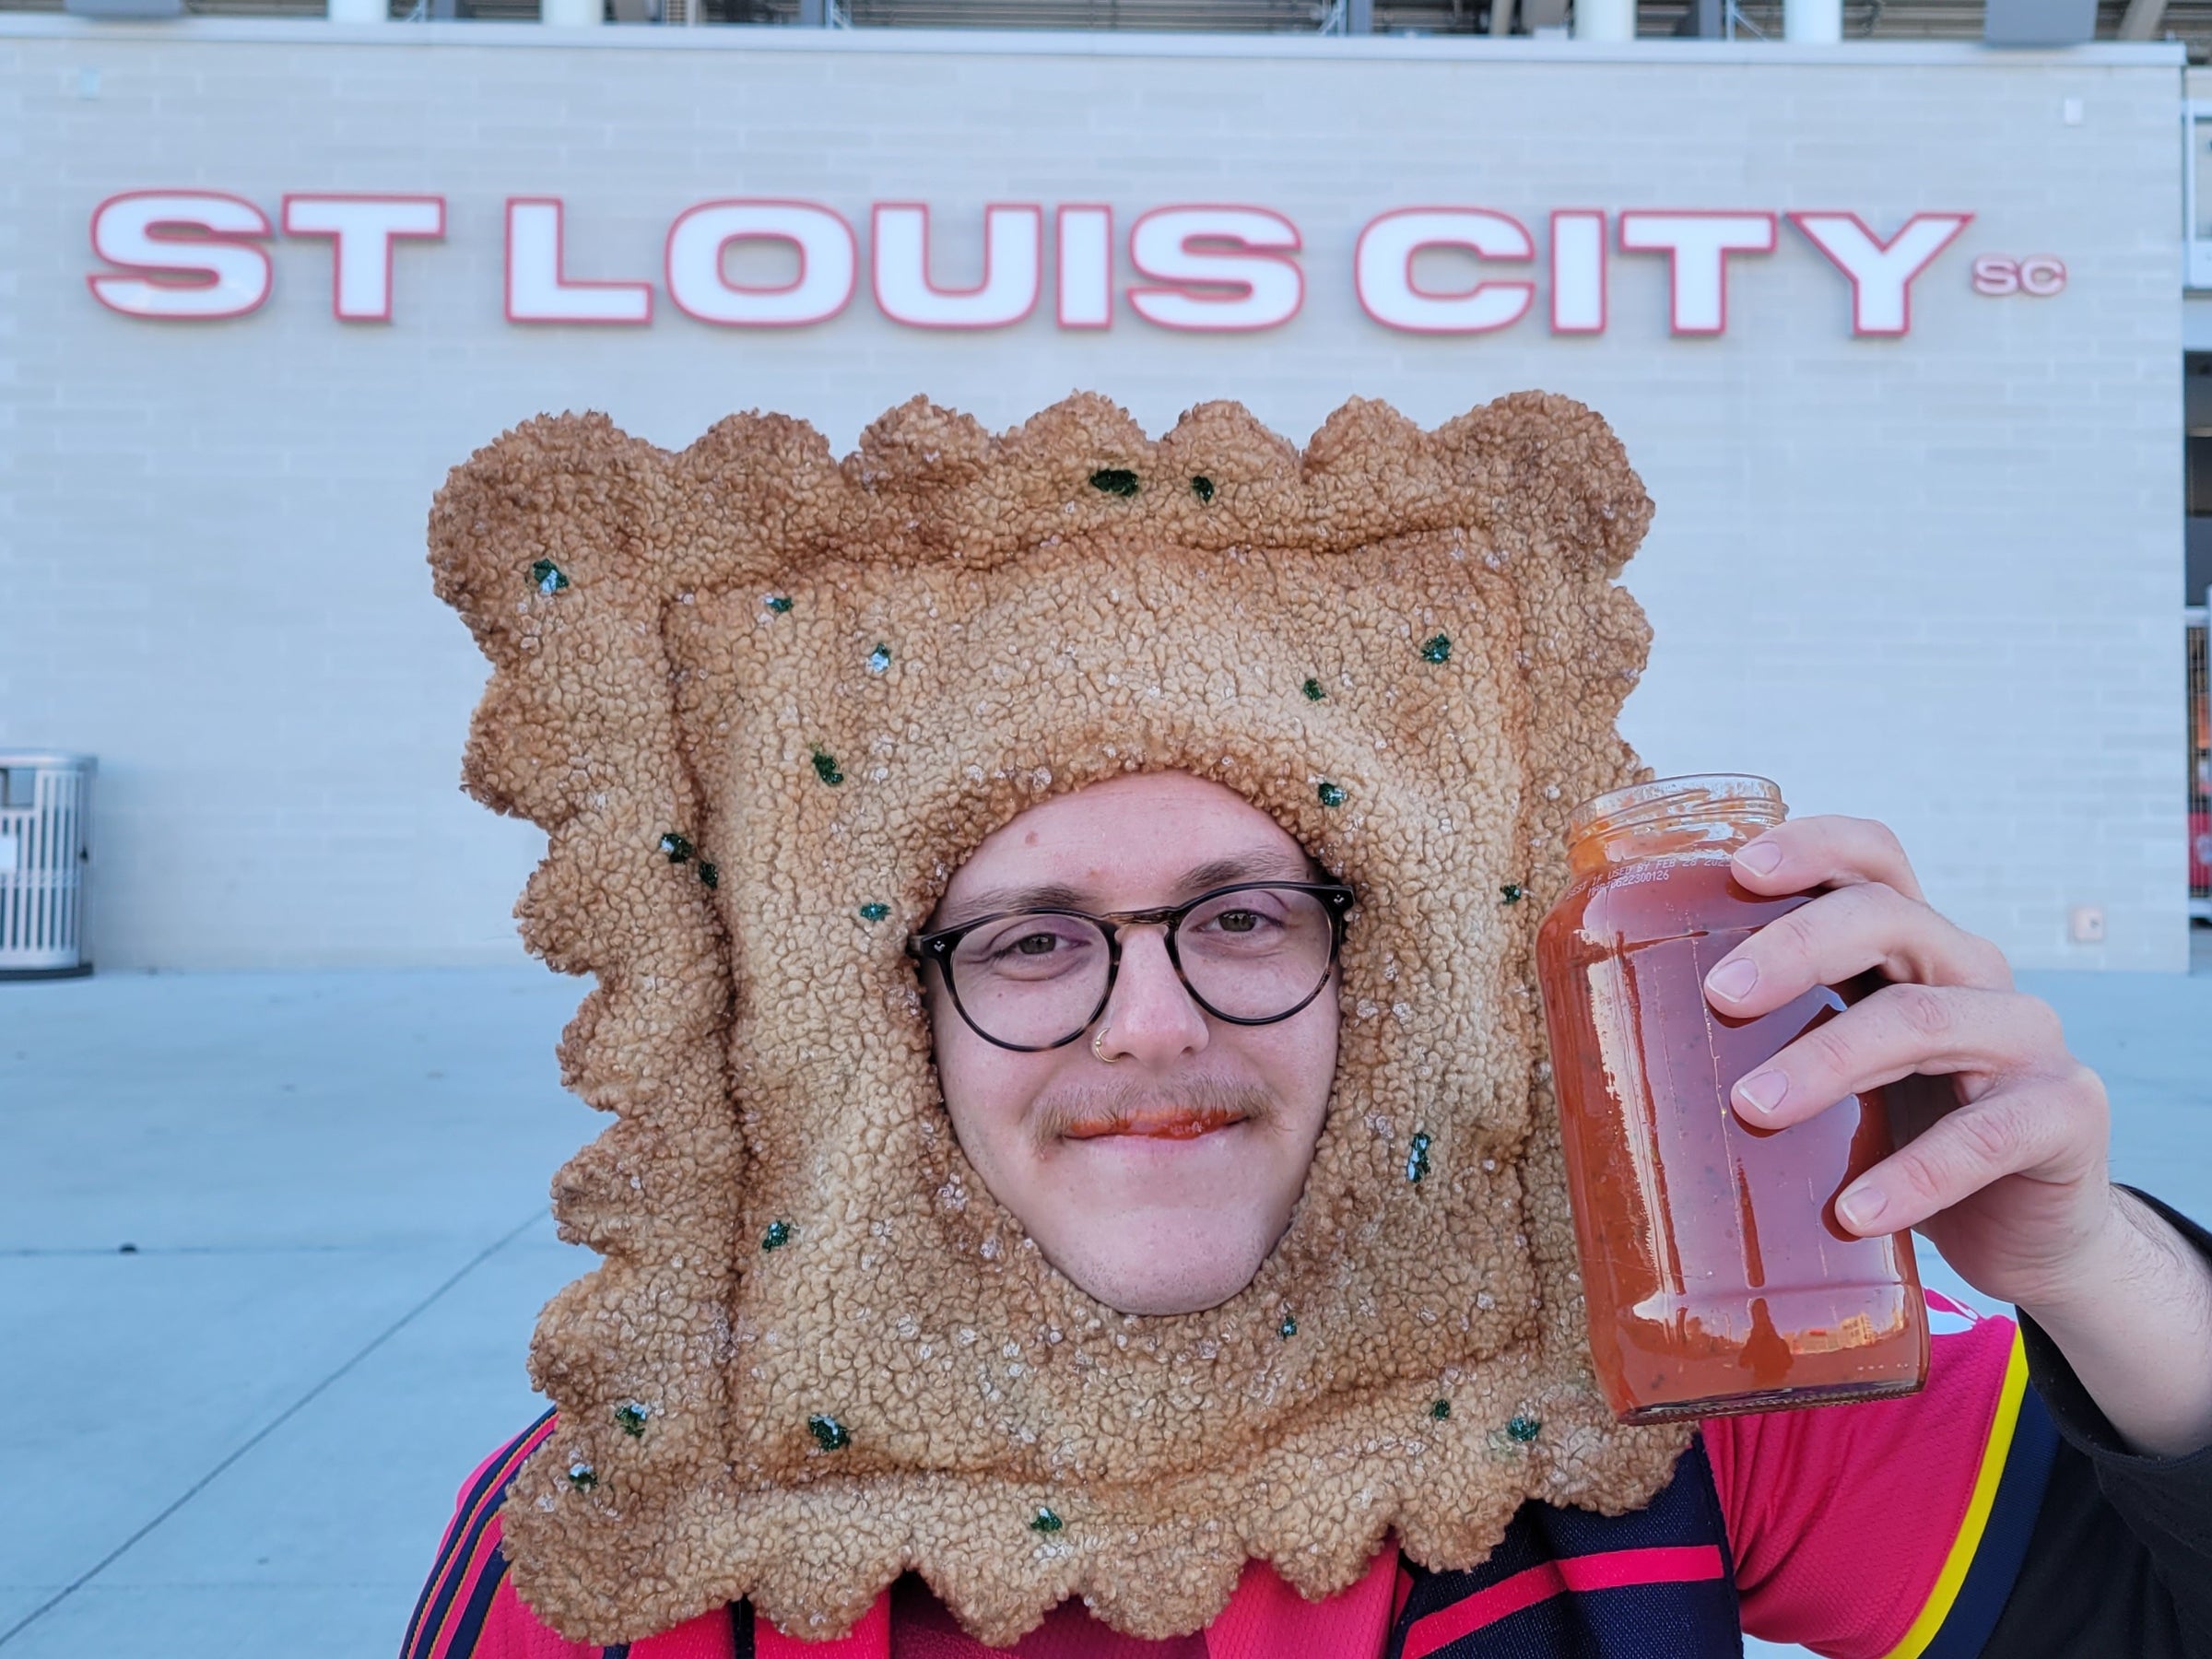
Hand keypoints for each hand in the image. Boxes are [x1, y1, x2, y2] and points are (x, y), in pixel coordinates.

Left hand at [1700, 813, 2211, 1455]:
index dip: (1812, 845)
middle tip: (1717, 994)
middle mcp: (1970, 971)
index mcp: (1909, 945)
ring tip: (1752, 1107)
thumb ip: (1757, 1047)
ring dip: (1830, 1062)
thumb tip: (1591, 1061)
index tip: (1738, 866)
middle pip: (1889, 918)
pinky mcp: (2062, 1115)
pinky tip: (1854, 1212)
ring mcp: (2024, 1038)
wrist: (2028, 1235)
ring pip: (1926, 1019)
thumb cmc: (1898, 1135)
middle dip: (1796, 946)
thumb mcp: (1833, 1076)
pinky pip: (1989, 1133)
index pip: (1873, 857)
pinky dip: (1915, 1175)